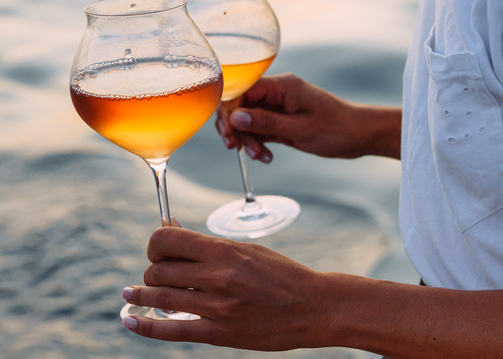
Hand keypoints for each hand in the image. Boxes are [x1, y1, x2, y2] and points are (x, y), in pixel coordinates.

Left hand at [121, 227, 325, 350]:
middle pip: (158, 269)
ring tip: (133, 293)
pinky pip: (172, 329)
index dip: (155, 243)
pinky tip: (130, 320)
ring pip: (159, 296)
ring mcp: (217, 307)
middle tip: (158, 274)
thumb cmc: (282, 274)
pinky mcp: (220, 333)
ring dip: (141, 293)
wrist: (314, 307)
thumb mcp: (247, 250)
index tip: (159, 249)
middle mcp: (217, 277)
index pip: (167, 240)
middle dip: (152, 270)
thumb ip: (208, 244)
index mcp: (225, 251)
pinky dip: (145, 325)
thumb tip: (170, 227)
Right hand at [216, 73, 400, 161]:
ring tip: (260, 157)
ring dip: (248, 139)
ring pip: (248, 119)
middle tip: (238, 149)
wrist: (360, 135)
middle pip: (240, 105)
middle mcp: (278, 92)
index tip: (230, 135)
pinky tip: (266, 156)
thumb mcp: (299, 129)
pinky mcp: (282, 119)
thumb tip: (234, 117)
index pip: (241, 90)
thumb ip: (265, 122)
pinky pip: (260, 128)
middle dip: (236, 128)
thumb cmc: (336, 129)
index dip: (229, 112)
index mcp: (282, 86)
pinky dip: (259, 143)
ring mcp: (279, 106)